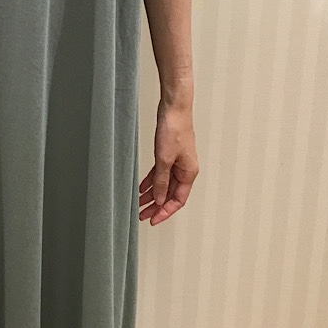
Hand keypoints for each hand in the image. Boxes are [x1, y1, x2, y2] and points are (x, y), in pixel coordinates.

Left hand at [139, 100, 198, 225]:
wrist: (174, 108)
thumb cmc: (175, 129)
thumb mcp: (164, 159)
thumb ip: (161, 181)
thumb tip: (159, 199)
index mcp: (189, 173)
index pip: (177, 200)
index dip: (165, 212)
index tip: (152, 219)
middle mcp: (185, 169)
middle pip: (170, 195)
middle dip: (156, 206)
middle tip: (143, 215)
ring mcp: (178, 162)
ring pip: (164, 185)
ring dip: (152, 195)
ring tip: (139, 204)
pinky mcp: (170, 154)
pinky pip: (160, 173)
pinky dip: (151, 181)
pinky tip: (142, 188)